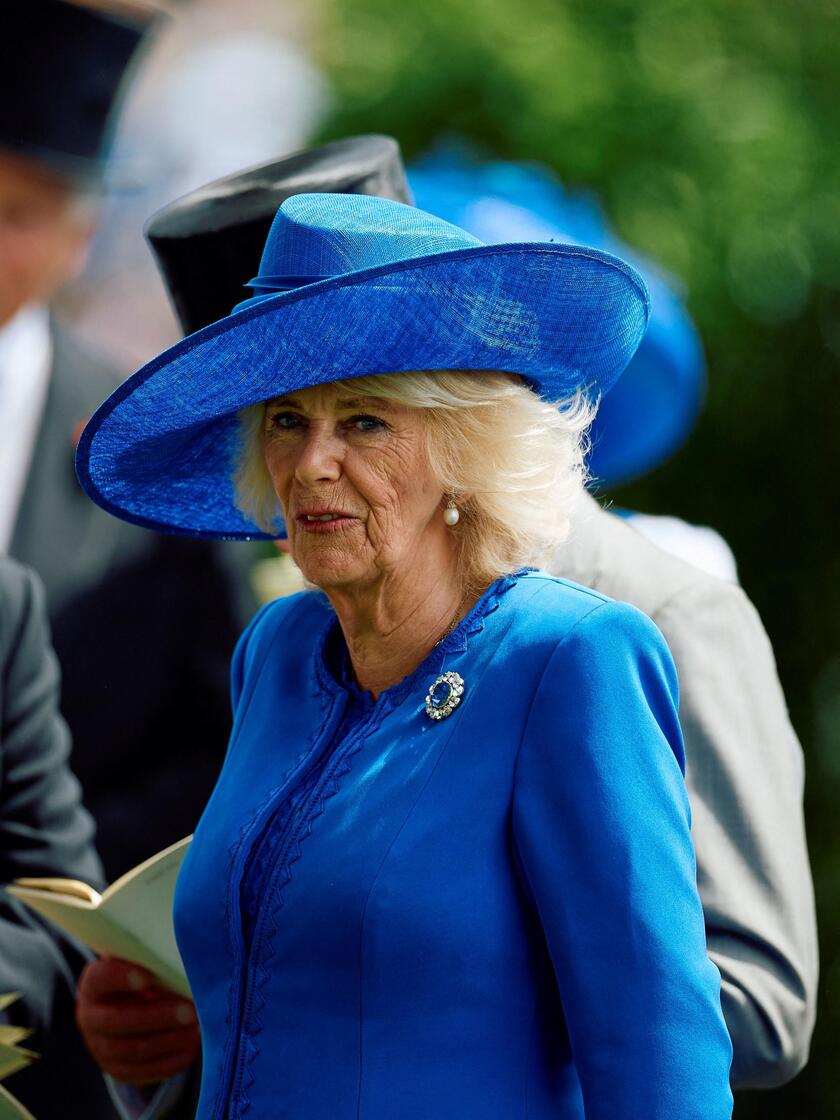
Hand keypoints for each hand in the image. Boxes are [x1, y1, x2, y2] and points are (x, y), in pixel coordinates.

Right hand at [76, 958, 199, 1085]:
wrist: (125, 1006)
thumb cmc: (140, 974)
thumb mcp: (141, 963)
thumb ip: (154, 963)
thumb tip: (184, 968)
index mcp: (94, 983)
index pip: (101, 978)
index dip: (121, 978)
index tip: (148, 978)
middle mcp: (90, 1016)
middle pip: (118, 1020)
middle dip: (158, 1017)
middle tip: (191, 1011)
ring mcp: (99, 1046)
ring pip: (131, 1049)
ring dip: (167, 1041)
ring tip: (195, 1032)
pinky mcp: (115, 1068)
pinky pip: (139, 1071)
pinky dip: (166, 1063)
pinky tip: (189, 1051)